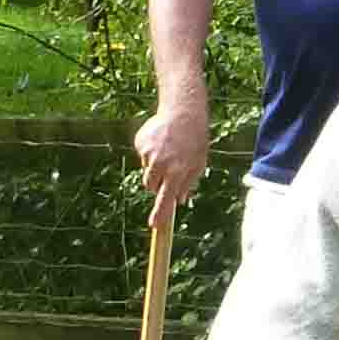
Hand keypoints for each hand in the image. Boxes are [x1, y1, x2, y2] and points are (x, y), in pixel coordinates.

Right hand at [132, 104, 209, 227]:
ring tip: (168, 153)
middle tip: (169, 170)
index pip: (166, 199)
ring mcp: (148, 154)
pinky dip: (150, 153)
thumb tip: (179, 201)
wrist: (183, 114)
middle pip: (151, 187)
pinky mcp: (140, 144)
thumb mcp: (198, 164)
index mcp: (177, 172)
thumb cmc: (195, 142)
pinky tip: (161, 141)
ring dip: (154, 169)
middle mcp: (161, 165)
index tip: (154, 226)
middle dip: (158, 184)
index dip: (160, 213)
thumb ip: (188, 183)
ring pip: (146, 172)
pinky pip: (142, 156)